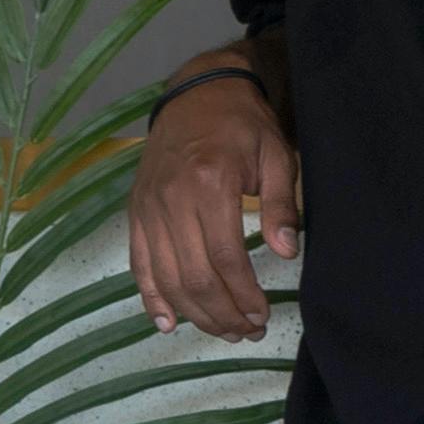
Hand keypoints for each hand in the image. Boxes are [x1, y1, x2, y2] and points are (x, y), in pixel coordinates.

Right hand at [130, 69, 299, 336]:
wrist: (196, 93)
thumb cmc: (242, 125)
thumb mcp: (275, 154)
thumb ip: (279, 205)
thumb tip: (287, 252)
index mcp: (210, 184)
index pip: (226, 258)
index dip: (244, 295)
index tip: (262, 315)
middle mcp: (172, 200)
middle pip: (195, 276)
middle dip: (223, 314)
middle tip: (248, 331)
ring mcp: (148, 208)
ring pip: (167, 278)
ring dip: (195, 314)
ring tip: (223, 331)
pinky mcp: (135, 213)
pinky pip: (139, 264)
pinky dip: (151, 298)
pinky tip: (167, 322)